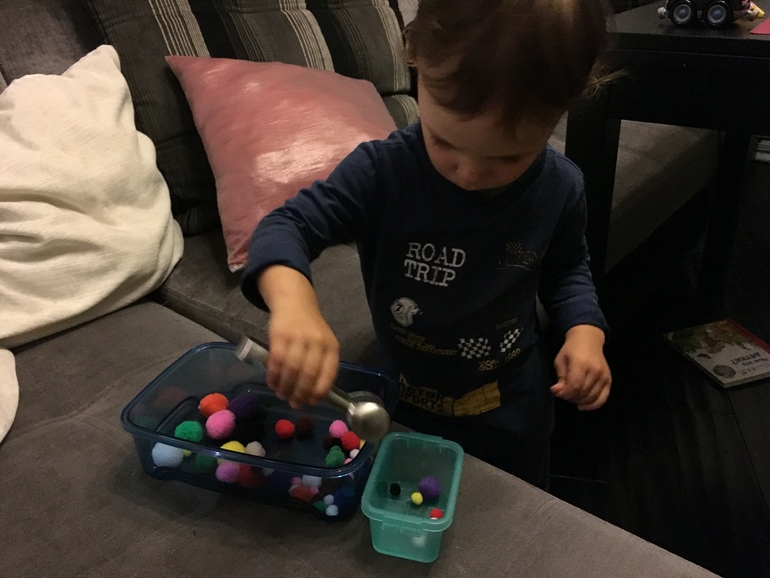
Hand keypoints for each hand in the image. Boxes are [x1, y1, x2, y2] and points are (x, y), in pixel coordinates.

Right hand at [258, 266, 338, 408]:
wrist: (295, 302)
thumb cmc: (310, 329)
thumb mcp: (323, 343)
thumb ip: (321, 364)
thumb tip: (313, 395)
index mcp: (331, 346)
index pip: (329, 373)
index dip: (320, 391)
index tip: (312, 402)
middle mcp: (317, 342)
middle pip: (309, 374)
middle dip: (300, 393)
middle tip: (293, 404)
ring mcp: (298, 337)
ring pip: (292, 369)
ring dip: (285, 387)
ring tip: (281, 394)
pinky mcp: (280, 334)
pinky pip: (276, 361)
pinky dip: (273, 376)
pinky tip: (272, 383)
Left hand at [550, 324, 610, 410]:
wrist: (588, 340)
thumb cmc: (571, 349)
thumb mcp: (560, 360)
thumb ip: (560, 377)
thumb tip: (557, 392)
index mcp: (581, 363)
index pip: (575, 386)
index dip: (565, 394)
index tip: (557, 392)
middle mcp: (595, 370)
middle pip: (583, 393)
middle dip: (570, 397)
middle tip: (563, 394)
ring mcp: (604, 376)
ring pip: (592, 397)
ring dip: (579, 401)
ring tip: (572, 397)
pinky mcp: (609, 380)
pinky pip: (603, 398)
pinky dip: (593, 405)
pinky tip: (583, 406)